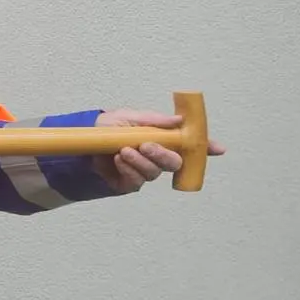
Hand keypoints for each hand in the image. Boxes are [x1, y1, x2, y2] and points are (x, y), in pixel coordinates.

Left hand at [92, 109, 225, 193]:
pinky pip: (137, 181)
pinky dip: (130, 170)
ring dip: (141, 161)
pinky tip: (120, 160)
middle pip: (174, 162)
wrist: (81, 141)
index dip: (204, 148)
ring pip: (155, 172)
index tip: (218, 148)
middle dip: (163, 155)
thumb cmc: (106, 128)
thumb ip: (154, 120)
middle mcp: (155, 156)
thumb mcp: (128, 117)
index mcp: (160, 139)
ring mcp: (143, 170)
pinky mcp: (129, 183)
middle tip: (147, 146)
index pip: (187, 145)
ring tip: (124, 150)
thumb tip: (179, 120)